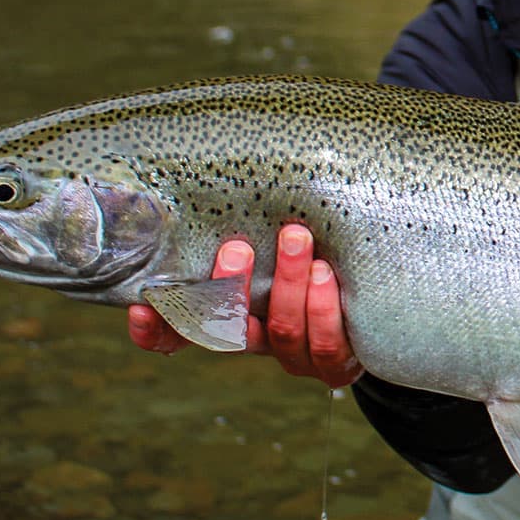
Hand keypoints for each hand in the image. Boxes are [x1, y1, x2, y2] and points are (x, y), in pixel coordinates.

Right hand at [126, 224, 361, 387]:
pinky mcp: (334, 365)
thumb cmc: (315, 244)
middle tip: (236, 248)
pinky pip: (324, 348)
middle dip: (230, 290)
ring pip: (281, 332)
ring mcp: (294, 355)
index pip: (178, 333)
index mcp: (230, 313)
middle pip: (228, 331)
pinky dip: (321, 309)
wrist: (376, 296)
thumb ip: (252, 215)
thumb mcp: (275, 232)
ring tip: (296, 239)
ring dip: (286, 284)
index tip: (142, 307)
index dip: (157, 330)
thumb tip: (228, 155)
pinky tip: (324, 275)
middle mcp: (257, 337)